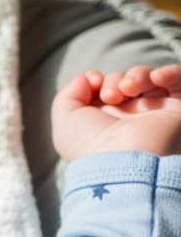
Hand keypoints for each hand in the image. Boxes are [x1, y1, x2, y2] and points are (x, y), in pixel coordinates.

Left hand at [52, 64, 180, 161]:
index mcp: (105, 119)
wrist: (124, 164)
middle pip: (126, 80)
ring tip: (128, 88)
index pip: (105, 87)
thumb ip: (69, 95)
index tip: (93, 81)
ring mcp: (155, 112)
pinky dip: (171, 73)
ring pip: (151, 79)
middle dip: (115, 79)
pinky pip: (180, 82)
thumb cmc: (90, 146)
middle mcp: (130, 116)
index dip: (98, 79)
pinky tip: (156, 77)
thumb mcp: (66, 120)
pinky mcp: (178, 111)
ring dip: (137, 75)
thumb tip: (86, 78)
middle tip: (111, 96)